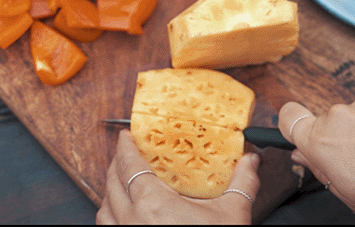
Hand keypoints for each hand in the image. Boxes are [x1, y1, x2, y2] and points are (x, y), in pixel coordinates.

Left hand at [96, 130, 260, 224]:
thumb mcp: (233, 215)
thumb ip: (242, 182)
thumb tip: (250, 161)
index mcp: (153, 204)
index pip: (129, 165)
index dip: (125, 147)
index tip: (126, 136)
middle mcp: (131, 221)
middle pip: (111, 183)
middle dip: (116, 164)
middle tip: (125, 154)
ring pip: (103, 208)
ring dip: (109, 191)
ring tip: (121, 183)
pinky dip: (110, 216)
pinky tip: (122, 215)